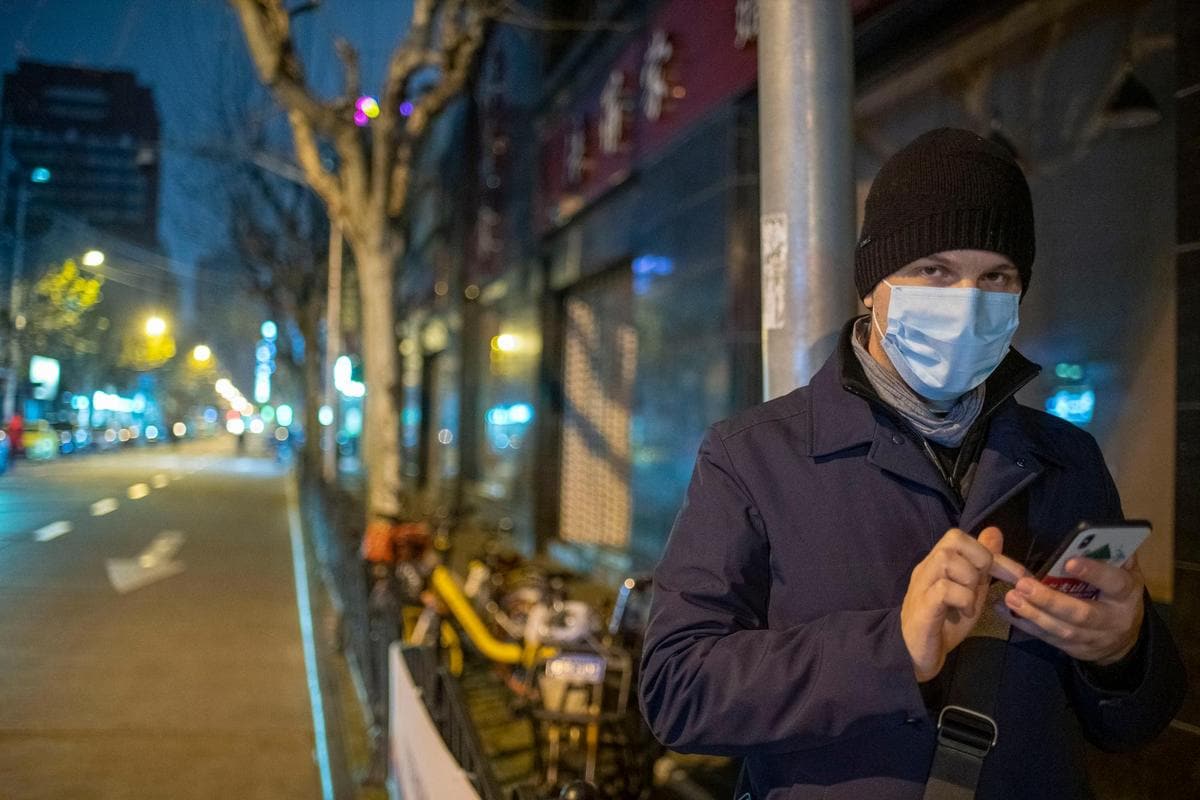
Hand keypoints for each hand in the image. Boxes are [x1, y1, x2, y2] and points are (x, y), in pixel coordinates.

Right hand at [901, 527, 1003, 681]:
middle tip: (983, 583)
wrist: (916, 654)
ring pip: (946, 559)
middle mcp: (927, 567)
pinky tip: (966, 612)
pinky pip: (944, 589)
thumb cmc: (944, 622)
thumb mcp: (971, 590)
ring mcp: (922, 585)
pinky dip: (963, 598)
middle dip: (979, 558)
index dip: (993, 553)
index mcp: (938, 562)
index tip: (1017, 576)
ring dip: (969, 578)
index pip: (963, 537)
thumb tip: (995, 532)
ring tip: (972, 599)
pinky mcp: (922, 606)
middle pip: (953, 538)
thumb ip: (982, 565)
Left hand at [1001, 555, 1144, 664]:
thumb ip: (1114, 555)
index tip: (1069, 562)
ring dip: (1034, 614)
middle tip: (1024, 585)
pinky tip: (1006, 611)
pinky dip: (1026, 625)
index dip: (1093, 572)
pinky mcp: (1075, 649)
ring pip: (1063, 629)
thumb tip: (1100, 534)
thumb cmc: (1116, 595)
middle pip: (1082, 613)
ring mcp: (1094, 638)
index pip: (1113, 583)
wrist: (1124, 640)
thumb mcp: (1124, 574)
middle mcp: (1113, 620)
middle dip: (1051, 600)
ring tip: (1011, 598)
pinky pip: (1049, 638)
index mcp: (1126, 594)